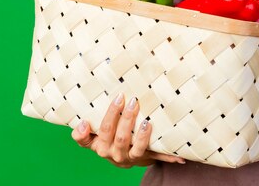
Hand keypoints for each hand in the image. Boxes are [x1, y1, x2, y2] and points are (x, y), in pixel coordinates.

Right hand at [71, 93, 185, 167]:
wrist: (129, 157)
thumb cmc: (112, 138)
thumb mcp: (97, 135)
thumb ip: (86, 128)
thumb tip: (81, 123)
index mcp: (99, 145)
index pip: (88, 137)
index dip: (84, 131)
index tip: (85, 121)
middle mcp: (111, 152)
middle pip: (114, 135)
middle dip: (122, 117)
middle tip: (130, 100)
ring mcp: (128, 157)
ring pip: (133, 146)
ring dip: (141, 135)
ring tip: (146, 122)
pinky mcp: (144, 158)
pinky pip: (155, 155)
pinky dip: (168, 155)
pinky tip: (178, 153)